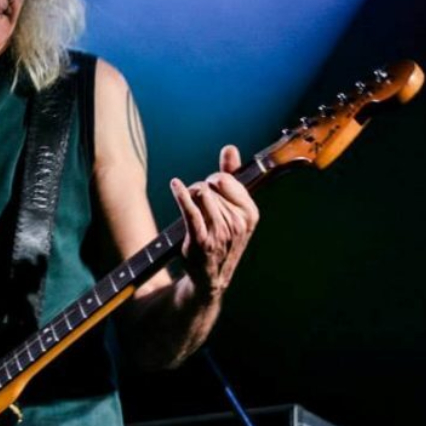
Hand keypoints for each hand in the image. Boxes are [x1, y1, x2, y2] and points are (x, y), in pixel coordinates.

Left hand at [170, 145, 259, 302]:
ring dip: (189, 196)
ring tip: (191, 208)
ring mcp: (220, 233)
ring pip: (199, 195)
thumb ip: (232, 176)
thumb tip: (230, 149)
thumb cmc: (221, 237)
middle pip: (209, 186)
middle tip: (197, 202)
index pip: (226, 179)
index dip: (214, 180)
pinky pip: (190, 210)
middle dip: (199, 189)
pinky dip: (181, 195)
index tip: (212, 188)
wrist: (210, 277)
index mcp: (250, 214)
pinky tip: (175, 185)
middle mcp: (238, 223)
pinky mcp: (201, 240)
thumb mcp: (232, 208)